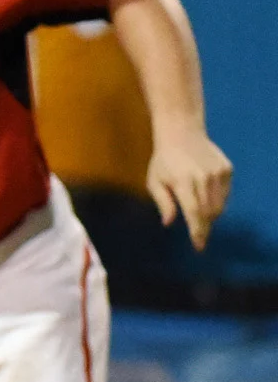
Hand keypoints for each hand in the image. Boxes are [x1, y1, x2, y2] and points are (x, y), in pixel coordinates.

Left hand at [146, 129, 231, 250]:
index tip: (199, 246)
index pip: (194, 213)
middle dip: (204, 228)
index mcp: (183, 182)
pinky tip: (205, 197)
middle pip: (208, 212)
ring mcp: (217, 173)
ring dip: (210, 216)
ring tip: (199, 216)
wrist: (182, 134)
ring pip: (219, 206)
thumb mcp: (154, 182)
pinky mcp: (226, 169)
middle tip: (199, 237)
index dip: (198, 231)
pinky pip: (225, 194)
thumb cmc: (163, 162)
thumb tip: (169, 223)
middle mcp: (203, 177)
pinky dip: (217, 202)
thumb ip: (163, 203)